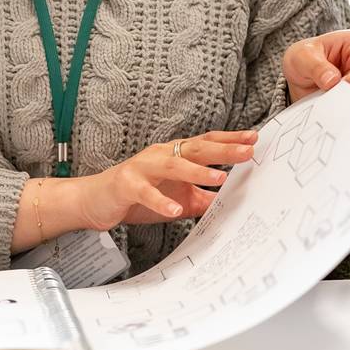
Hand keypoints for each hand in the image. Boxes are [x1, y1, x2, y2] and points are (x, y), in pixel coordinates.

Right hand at [71, 131, 258, 229]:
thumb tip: (233, 202)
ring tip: (219, 178)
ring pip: (172, 165)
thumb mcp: (177, 198)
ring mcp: (142, 168)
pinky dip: (160, 201)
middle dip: (222, 150)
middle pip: (194, 148)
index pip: (205, 143)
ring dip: (196, 171)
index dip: (228, 140)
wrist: (96, 200)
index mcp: (173, 155)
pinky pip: (146, 193)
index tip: (253, 139)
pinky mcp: (126, 185)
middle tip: (246, 152)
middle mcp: (160, 155)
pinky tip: (175, 210)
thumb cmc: (137, 196)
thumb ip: (202, 198)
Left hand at [283, 30, 349, 105]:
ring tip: (326, 99)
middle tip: (331, 97)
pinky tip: (332, 108)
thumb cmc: (304, 58)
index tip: (349, 84)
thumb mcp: (302, 56)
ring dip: (349, 103)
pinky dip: (348, 112)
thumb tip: (332, 82)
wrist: (299, 76)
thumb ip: (316, 67)